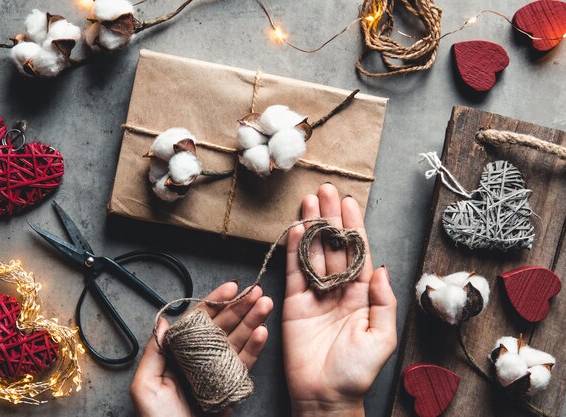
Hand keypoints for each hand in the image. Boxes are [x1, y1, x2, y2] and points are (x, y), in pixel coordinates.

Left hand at [131, 282, 272, 416]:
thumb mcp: (146, 387)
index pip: (198, 321)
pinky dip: (256, 347)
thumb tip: (162, 321)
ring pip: (237, 340)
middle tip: (256, 292)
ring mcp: (217, 371)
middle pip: (222, 326)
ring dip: (252, 321)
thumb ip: (153, 352)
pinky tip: (263, 332)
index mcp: (177, 355)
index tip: (231, 287)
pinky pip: (245, 363)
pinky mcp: (231, 385)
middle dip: (240, 307)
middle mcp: (199, 359)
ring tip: (265, 305)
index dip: (215, 301)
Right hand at [283, 183, 396, 416]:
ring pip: (313, 253)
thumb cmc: (356, 372)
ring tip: (309, 201)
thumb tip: (381, 268)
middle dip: (331, 218)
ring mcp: (315, 295)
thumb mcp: (381, 338)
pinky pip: (294, 271)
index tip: (350, 203)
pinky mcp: (294, 303)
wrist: (324, 396)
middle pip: (334, 246)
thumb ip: (383, 302)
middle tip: (326, 190)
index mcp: (362, 295)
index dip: (354, 227)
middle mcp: (338, 289)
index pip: (358, 254)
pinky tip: (294, 228)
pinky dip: (293, 249)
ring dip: (311, 226)